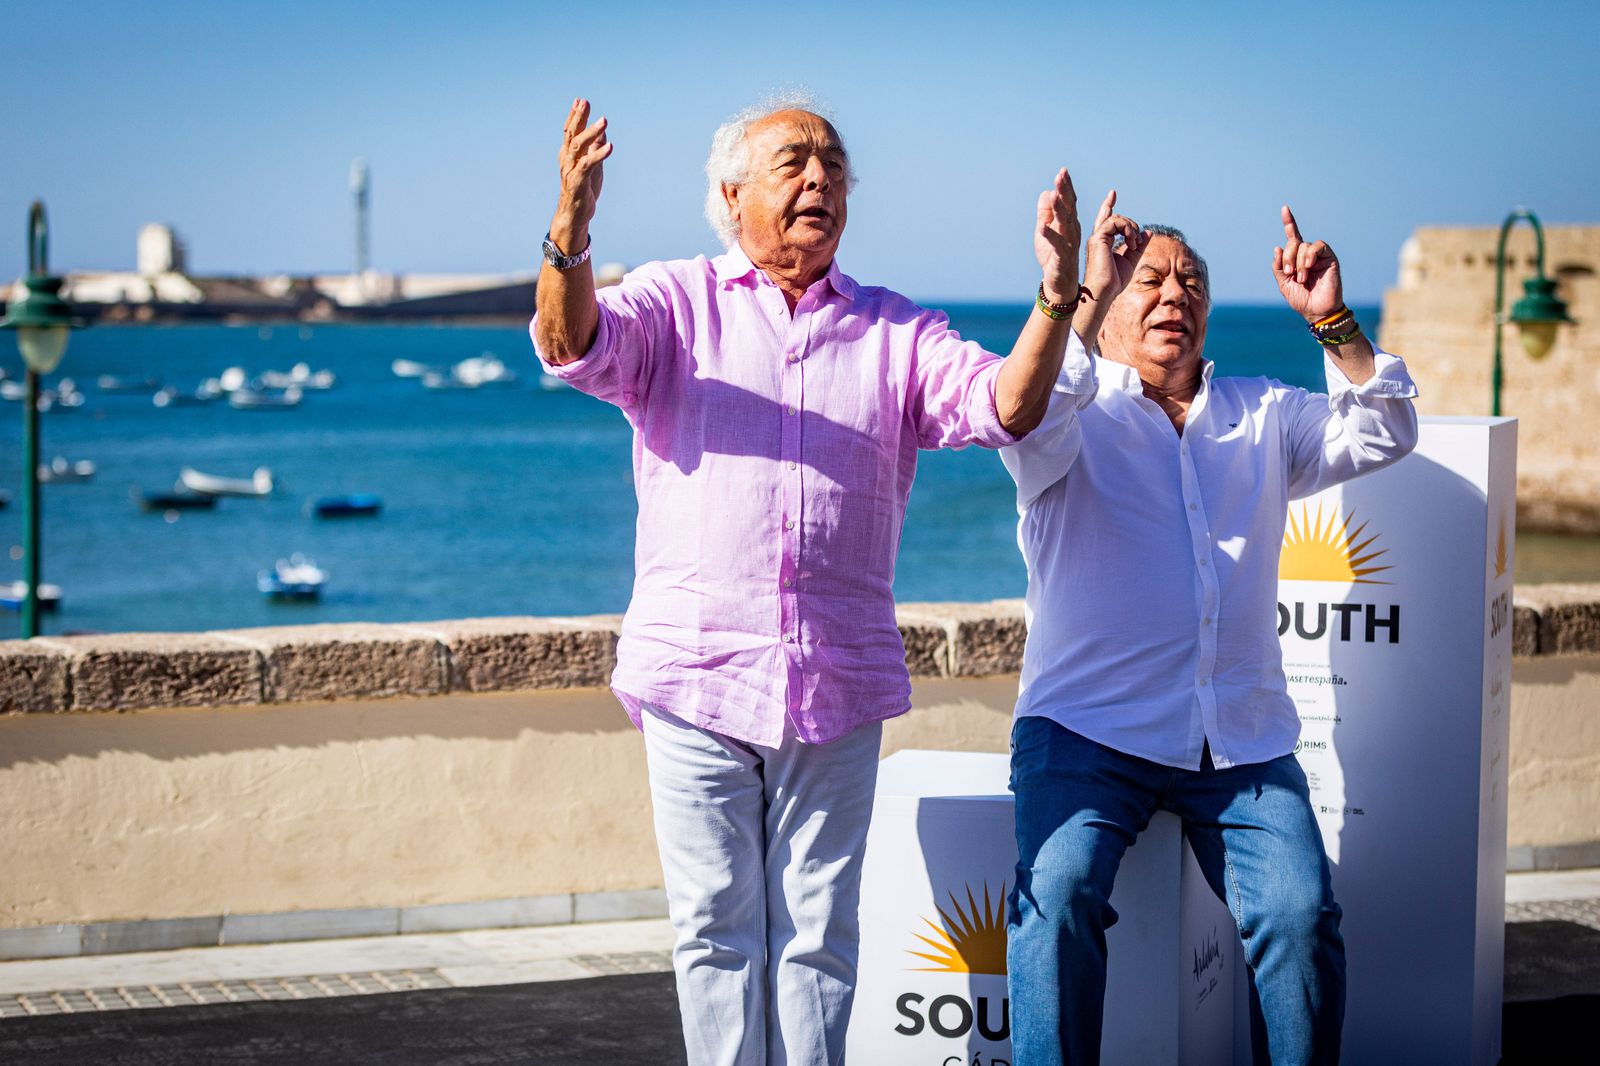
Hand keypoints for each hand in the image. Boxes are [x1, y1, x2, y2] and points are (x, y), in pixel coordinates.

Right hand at [551, 98, 612, 248]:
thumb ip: (595, 149)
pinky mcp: (577, 182)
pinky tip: (610, 146)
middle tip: (586, 103)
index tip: (580, 101)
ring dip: (591, 132)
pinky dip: (599, 155)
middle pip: (571, 134)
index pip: (569, 131)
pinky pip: (588, 165)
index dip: (574, 115)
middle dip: (578, 117)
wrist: (575, 216)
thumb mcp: (592, 167)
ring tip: (604, 121)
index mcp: (569, 155)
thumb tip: (602, 133)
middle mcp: (566, 160)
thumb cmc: (584, 190)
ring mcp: (570, 171)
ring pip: (578, 147)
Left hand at [1034, 168, 1080, 305]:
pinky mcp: (1063, 257)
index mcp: (1069, 223)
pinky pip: (1057, 245)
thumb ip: (1045, 213)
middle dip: (1065, 192)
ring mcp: (1069, 243)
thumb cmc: (1053, 256)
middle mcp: (1072, 230)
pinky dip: (1049, 236)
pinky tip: (1042, 228)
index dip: (1066, 187)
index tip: (1063, 171)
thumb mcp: (1046, 231)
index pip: (1069, 201)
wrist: (1060, 282)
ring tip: (1053, 196)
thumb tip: (1046, 192)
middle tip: (1061, 175)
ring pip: (1065, 224)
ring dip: (1059, 210)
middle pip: (1069, 208)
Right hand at [1080, 189, 1145, 305]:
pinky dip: (1127, 229)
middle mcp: (1098, 238)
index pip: (1105, 219)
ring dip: (1131, 228)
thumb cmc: (1114, 282)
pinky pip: (1115, 222)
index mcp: (1103, 242)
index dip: (1108, 205)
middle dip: (1131, 225)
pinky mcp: (1098, 239)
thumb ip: (1138, 246)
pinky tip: (1131, 243)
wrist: (1103, 293)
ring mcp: (1096, 238)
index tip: (1113, 193)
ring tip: (1134, 244)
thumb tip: (1148, 232)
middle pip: (1115, 216)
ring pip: (1116, 217)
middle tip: (1137, 242)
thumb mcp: (1131, 260)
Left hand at [1272, 206, 1343, 322]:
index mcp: (1296, 259)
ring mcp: (1319, 255)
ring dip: (1298, 263)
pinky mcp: (1329, 258)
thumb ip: (1279, 267)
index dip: (1289, 222)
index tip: (1284, 208)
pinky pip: (1318, 246)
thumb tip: (1277, 247)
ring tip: (1301, 278)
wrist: (1316, 310)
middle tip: (1289, 273)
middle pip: (1293, 242)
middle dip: (1287, 257)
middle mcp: (1307, 254)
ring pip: (1303, 246)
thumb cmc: (1302, 299)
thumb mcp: (1284, 284)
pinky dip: (1309, 255)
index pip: (1293, 237)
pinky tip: (1308, 267)